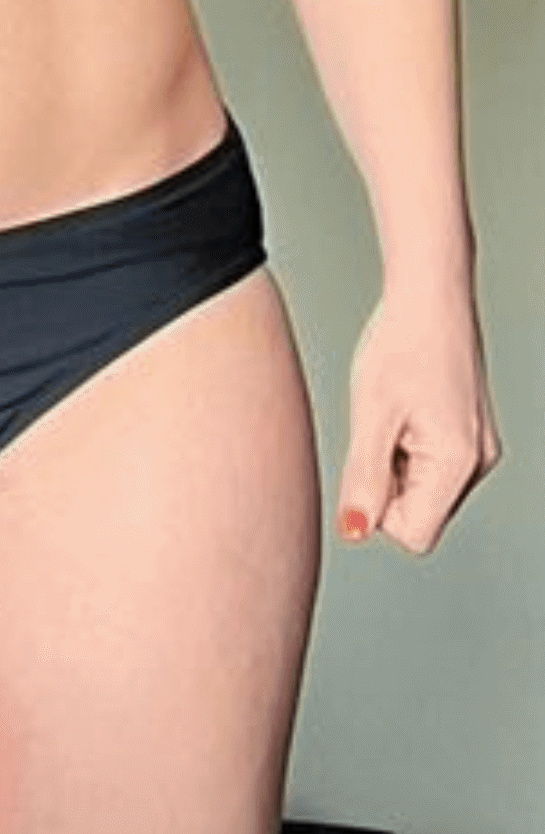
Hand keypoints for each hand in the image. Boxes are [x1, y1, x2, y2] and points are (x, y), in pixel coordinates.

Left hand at [335, 294, 498, 555]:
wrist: (429, 298)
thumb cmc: (401, 346)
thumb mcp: (370, 417)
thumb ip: (365, 480)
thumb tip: (355, 531)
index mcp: (459, 462)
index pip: (413, 535)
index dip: (378, 509)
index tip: (370, 461)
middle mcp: (478, 463)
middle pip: (417, 516)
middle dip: (387, 485)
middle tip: (382, 432)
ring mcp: (478, 450)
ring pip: (420, 492)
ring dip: (395, 465)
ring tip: (394, 416)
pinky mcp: (468, 437)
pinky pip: (428, 468)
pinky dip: (406, 450)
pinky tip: (404, 413)